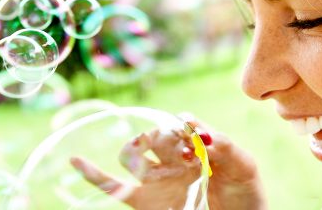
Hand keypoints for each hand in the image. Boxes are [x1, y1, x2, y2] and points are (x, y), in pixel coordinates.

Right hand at [71, 117, 266, 209]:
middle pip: (155, 135)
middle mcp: (173, 158)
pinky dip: (92, 174)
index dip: (183, 127)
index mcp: (196, 145)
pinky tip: (75, 160)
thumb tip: (199, 130)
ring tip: (157, 167)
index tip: (195, 142)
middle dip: (164, 139)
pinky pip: (113, 186)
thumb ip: (227, 147)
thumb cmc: (246, 198)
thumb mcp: (245, 168)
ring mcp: (157, 178)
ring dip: (139, 151)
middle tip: (184, 157)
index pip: (179, 122)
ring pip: (133, 154)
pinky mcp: (144, 200)